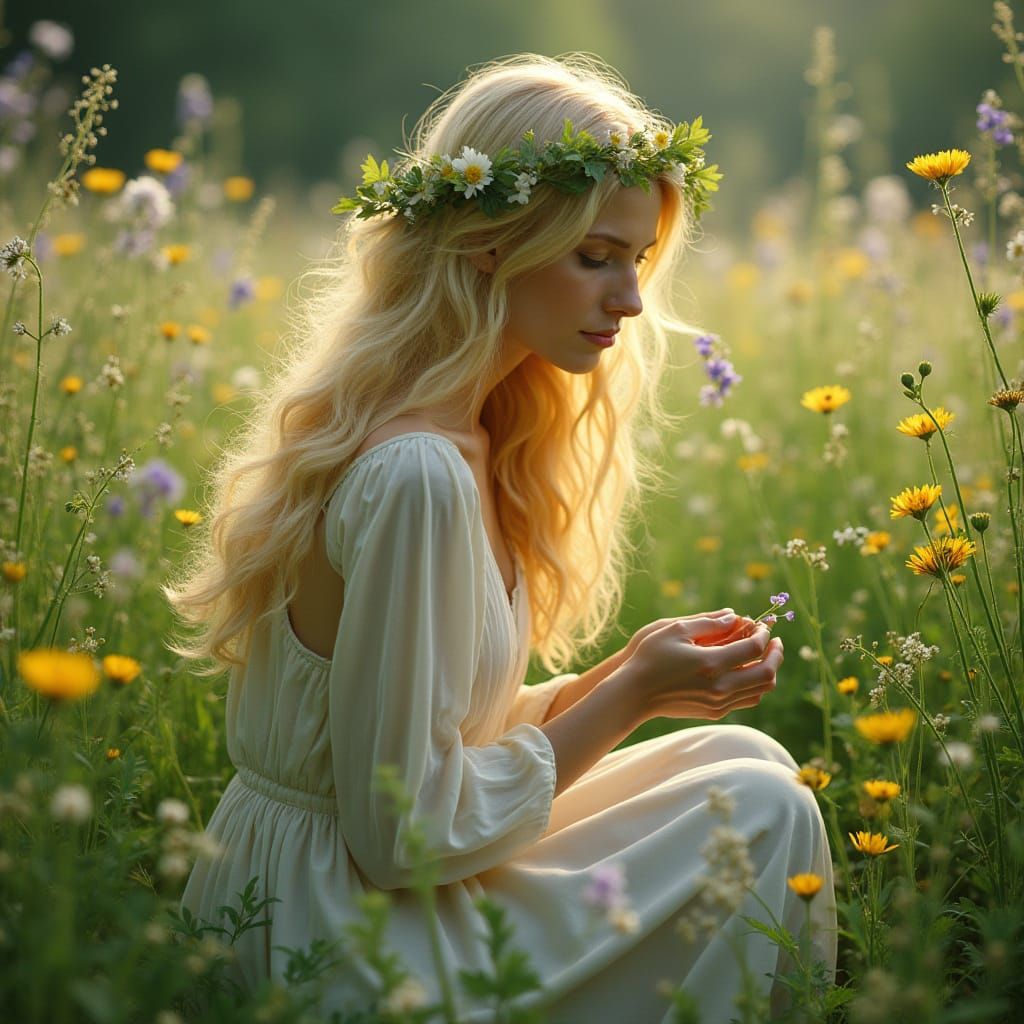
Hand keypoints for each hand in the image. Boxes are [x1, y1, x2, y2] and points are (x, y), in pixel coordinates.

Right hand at [622, 617, 782, 721]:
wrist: (635, 694)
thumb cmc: (650, 657)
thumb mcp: (675, 629)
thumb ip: (708, 622)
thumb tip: (735, 617)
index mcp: (711, 663)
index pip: (754, 648)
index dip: (763, 634)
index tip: (761, 625)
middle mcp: (720, 687)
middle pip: (766, 673)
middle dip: (775, 654)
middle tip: (774, 641)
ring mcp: (719, 703)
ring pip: (761, 690)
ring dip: (769, 671)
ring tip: (765, 655)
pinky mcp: (715, 712)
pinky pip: (748, 700)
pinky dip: (756, 685)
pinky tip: (748, 671)